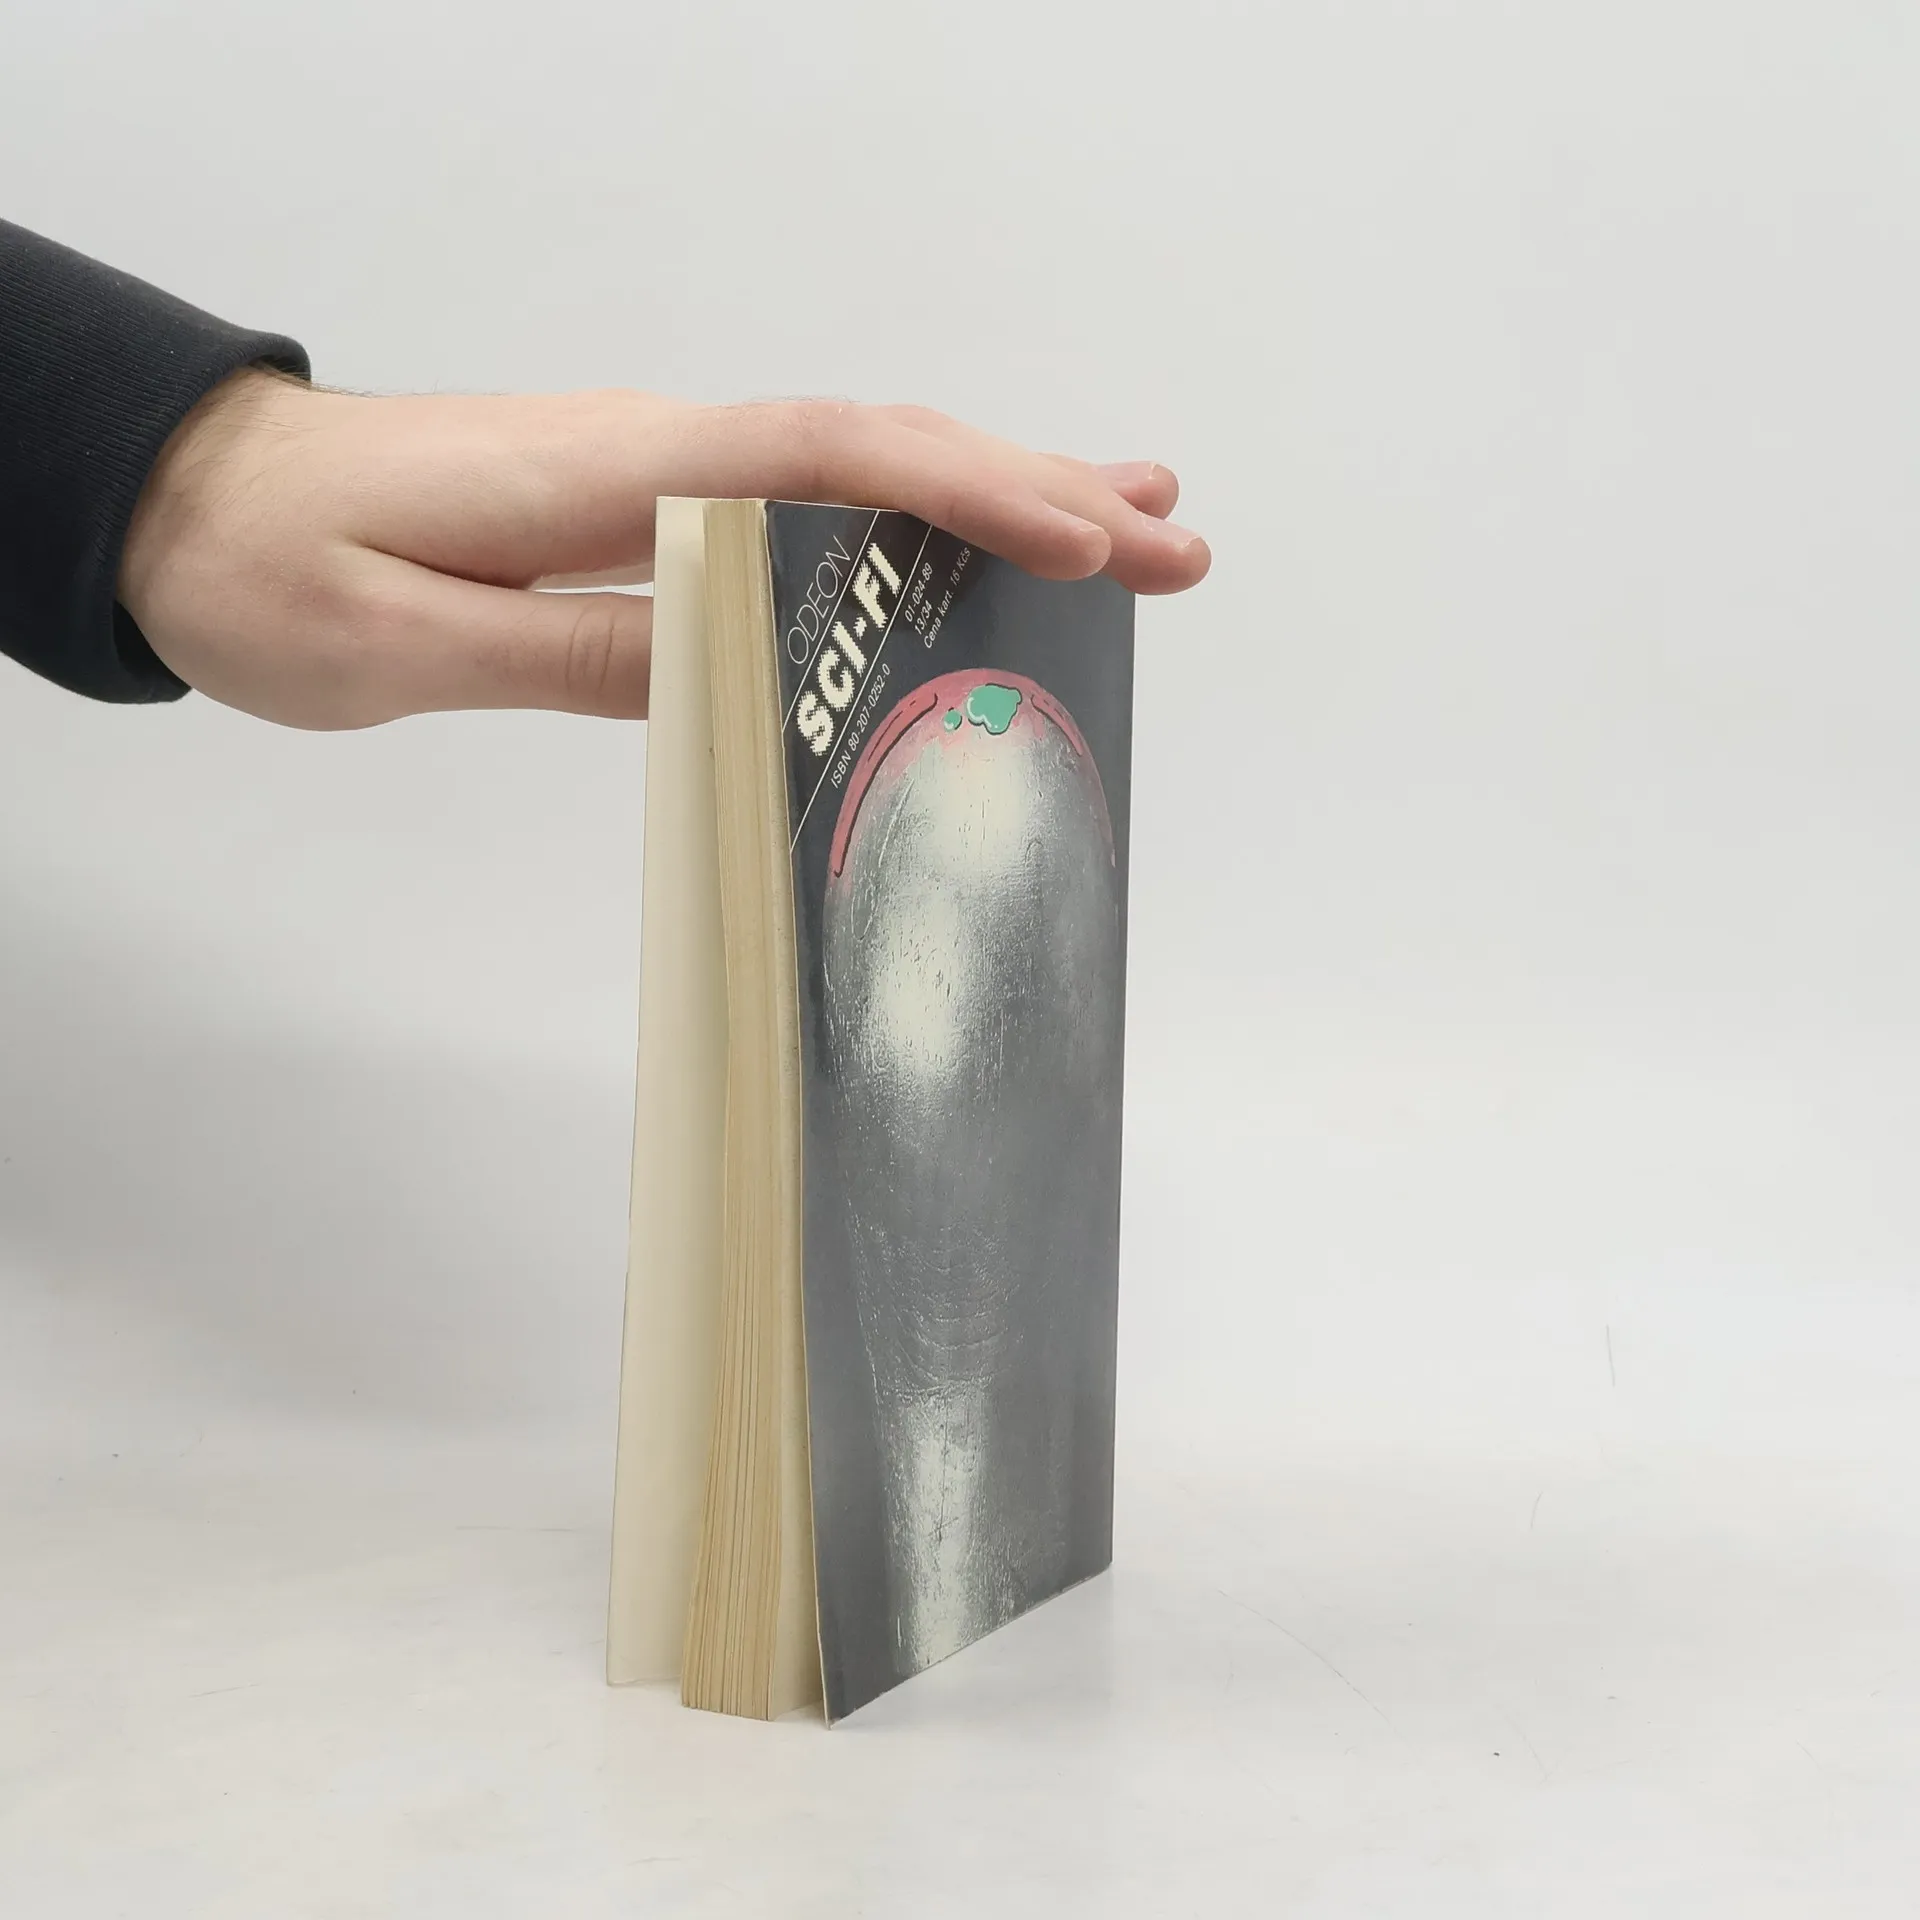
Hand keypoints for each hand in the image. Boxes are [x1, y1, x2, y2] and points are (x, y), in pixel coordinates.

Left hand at [118, 373, 1209, 729]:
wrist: (191, 502)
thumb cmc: (275, 569)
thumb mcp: (404, 639)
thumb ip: (578, 648)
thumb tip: (741, 668)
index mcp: (612, 473)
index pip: (822, 461)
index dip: (963, 493)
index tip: (1079, 539)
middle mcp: (658, 454)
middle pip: (880, 451)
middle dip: (1034, 492)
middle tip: (1172, 542)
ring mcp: (662, 475)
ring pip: (862, 469)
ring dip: (1000, 493)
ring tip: (1131, 523)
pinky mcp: (651, 510)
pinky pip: (811, 505)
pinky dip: (909, 519)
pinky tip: (958, 549)